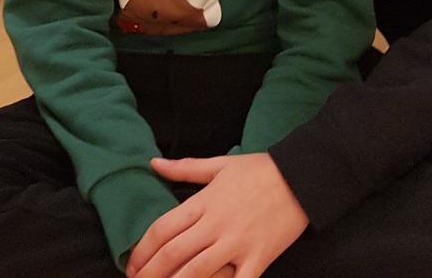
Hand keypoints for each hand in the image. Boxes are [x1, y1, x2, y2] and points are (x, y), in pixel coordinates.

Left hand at [126, 154, 307, 277]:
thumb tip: (153, 164)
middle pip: (174, 254)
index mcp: (204, 202)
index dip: (142, 250)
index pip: (163, 229)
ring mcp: (237, 244)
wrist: (301, 177)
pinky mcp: (258, 259)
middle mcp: (216, 225)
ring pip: (197, 273)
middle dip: (150, 273)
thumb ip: (184, 168)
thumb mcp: (219, 164)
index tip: (131, 264)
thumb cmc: (259, 169)